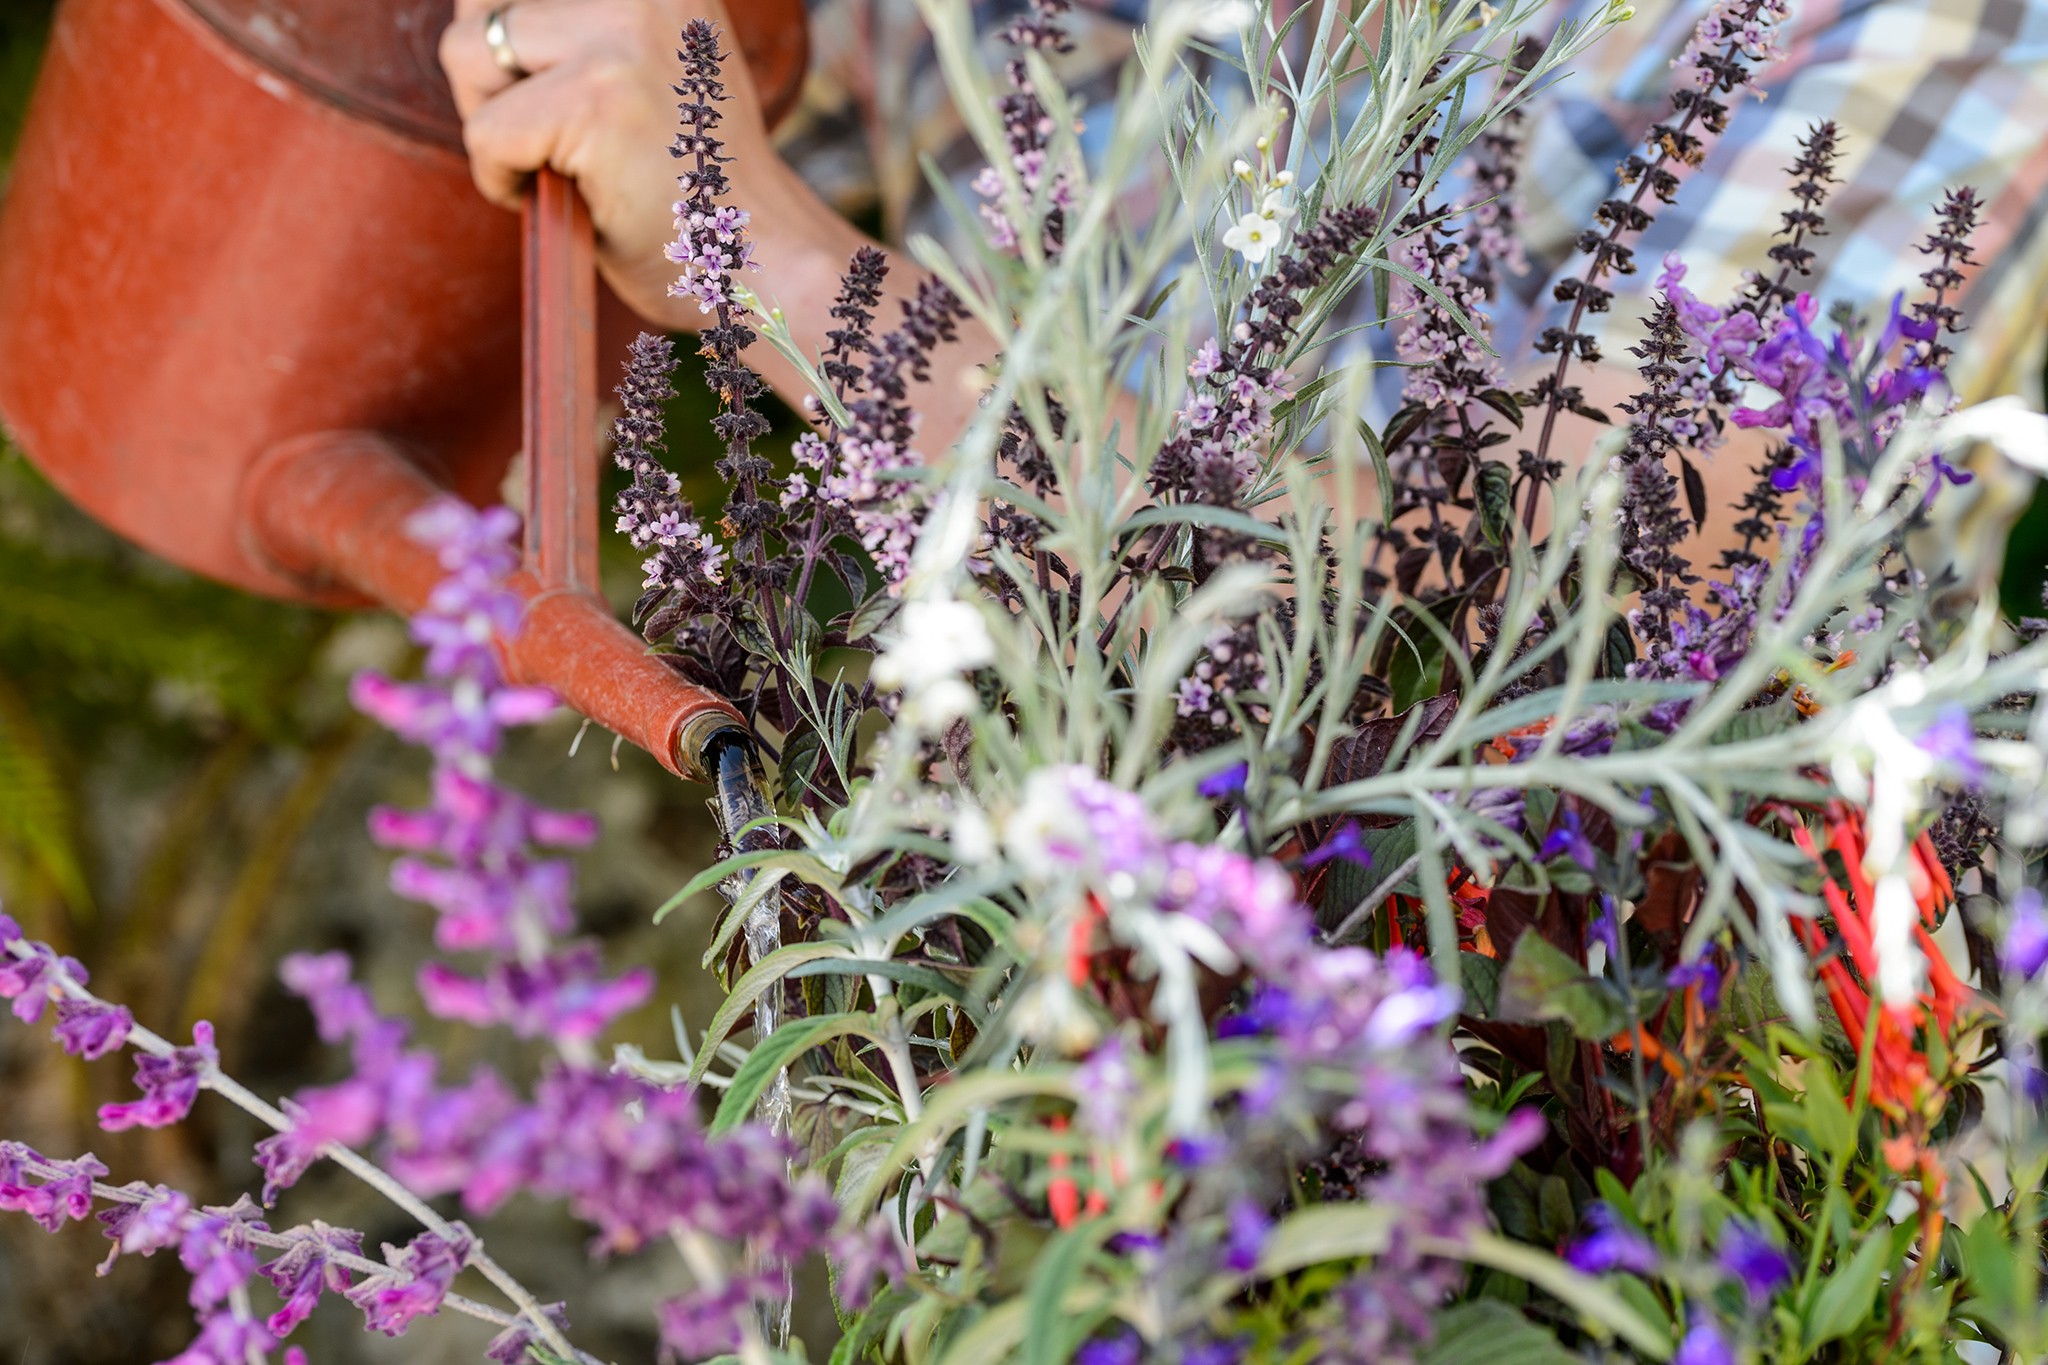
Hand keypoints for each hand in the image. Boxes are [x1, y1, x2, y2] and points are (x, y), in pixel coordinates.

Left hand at [438, 0, 811, 326]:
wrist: (758, 262)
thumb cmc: (690, 182)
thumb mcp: (643, 67)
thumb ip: (574, 24)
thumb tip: (471, 4)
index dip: (512, 44)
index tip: (559, 96)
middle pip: (480, 6)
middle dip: (493, 83)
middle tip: (564, 142)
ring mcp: (621, 35)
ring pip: (466, 54)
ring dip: (495, 127)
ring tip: (568, 167)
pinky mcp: (594, 100)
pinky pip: (485, 130)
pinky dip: (503, 179)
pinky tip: (569, 199)